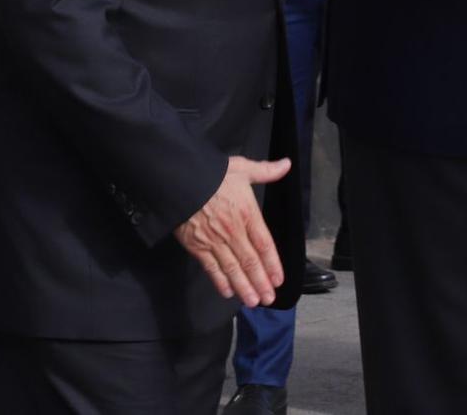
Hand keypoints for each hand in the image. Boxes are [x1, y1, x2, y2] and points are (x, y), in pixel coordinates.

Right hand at [173, 155, 289, 306]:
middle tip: (269, 300)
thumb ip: (266, 171)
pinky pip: (211, 267)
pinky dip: (220, 281)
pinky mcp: (196, 246)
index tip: (279, 279)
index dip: (273, 264)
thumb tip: (287, 164)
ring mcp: (214, 241)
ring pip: (232, 269)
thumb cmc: (212, 173)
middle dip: (261, 282)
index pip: (265, 244)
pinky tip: (228, 292)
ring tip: (253, 302)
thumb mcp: (242, 168)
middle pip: (250, 262)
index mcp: (247, 213)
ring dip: (244, 287)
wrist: (179, 180)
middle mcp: (233, 231)